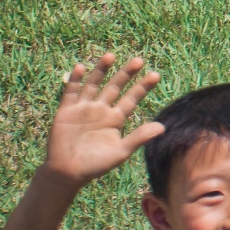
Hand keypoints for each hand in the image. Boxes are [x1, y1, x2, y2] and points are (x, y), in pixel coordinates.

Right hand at [41, 54, 163, 186]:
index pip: (132, 98)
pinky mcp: (66, 111)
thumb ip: (139, 137)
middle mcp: (101, 110)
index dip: (142, 87)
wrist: (67, 173)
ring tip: (111, 55)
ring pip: (94, 84)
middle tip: (139, 60)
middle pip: (115, 87)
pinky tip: (80, 67)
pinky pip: (70, 92)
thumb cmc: (95, 165)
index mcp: (115, 118)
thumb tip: (163, 127)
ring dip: (101, 70)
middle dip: (126, 74)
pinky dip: (74, 80)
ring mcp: (83, 108)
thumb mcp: (120, 151)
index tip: (155, 75)